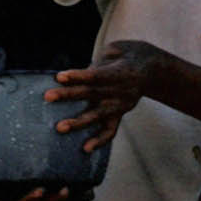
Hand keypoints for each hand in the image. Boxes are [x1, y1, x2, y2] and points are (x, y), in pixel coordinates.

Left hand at [48, 39, 166, 152]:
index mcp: (120, 71)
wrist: (152, 69)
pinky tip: (86, 149)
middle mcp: (120, 90)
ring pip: (98, 115)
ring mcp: (120, 105)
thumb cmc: (125, 56)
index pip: (95, 75)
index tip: (59, 76)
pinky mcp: (120, 114)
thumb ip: (96, 64)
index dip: (78, 76)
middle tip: (48, 96)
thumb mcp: (115, 51)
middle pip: (91, 93)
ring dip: (78, 122)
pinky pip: (110, 130)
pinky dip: (99, 140)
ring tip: (60, 128)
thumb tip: (71, 77)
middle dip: (68, 95)